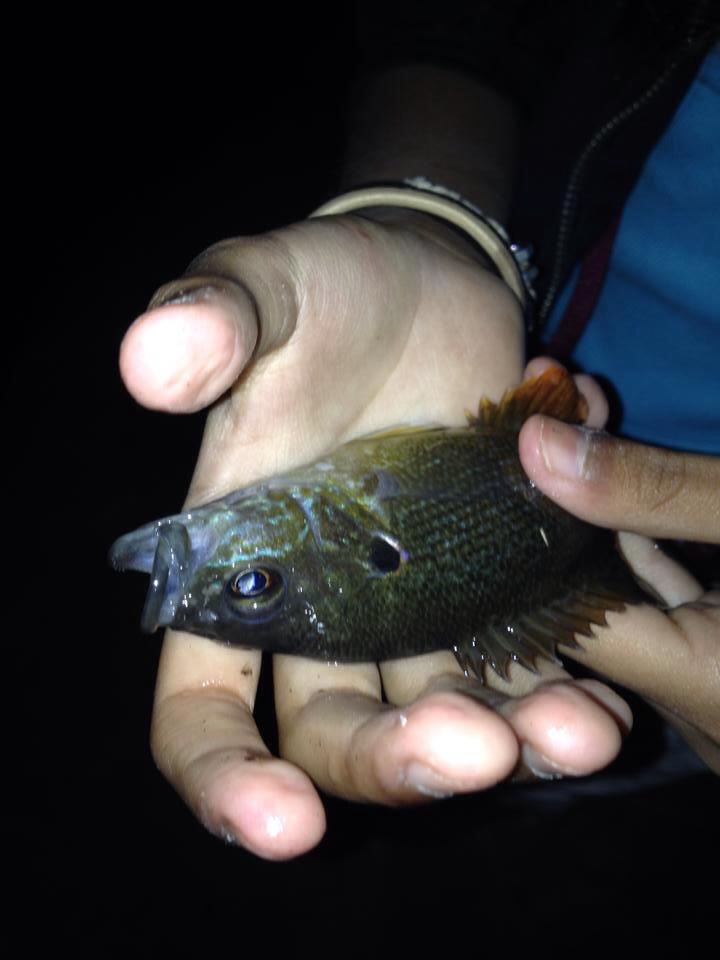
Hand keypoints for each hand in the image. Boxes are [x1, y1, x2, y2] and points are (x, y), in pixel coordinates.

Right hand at [120, 218, 633, 858]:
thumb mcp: (268, 286)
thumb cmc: (330, 286)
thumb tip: (153, 356)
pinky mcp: (493, 581)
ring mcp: (416, 605)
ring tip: (579, 732)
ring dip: (506, 744)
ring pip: (444, 715)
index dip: (224, 778)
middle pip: (336, 734)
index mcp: (239, 566)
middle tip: (473, 751)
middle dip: (393, 764)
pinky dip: (563, 689)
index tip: (280, 823)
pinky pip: (523, 661)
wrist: (432, 278)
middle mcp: (323, 608)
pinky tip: (606, 692)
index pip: (200, 706)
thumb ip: (212, 318)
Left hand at [519, 358, 719, 770]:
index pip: (555, 617)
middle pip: (590, 597)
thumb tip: (538, 443)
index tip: (490, 444)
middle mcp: (702, 703)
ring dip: (602, 498)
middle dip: (560, 495)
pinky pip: (672, 588)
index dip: (513, 534)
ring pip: (630, 586)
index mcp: (707, 687)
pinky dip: (646, 526)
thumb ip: (661, 491)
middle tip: (538, 399)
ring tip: (568, 401)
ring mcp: (717, 682)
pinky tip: (618, 459)